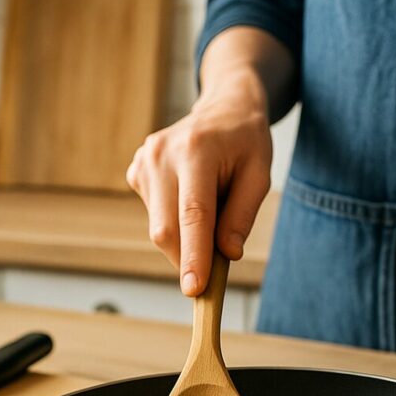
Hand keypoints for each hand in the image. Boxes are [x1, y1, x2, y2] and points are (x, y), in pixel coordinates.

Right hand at [126, 73, 272, 295]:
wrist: (223, 107)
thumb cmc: (245, 142)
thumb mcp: (259, 174)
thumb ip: (242, 215)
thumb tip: (227, 255)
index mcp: (195, 151)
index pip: (192, 214)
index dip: (193, 255)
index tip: (194, 289)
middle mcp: (161, 155)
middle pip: (166, 228)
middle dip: (188, 258)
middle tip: (213, 270)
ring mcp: (143, 162)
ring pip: (159, 227)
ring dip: (185, 237)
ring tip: (210, 206)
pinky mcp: (136, 172)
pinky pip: (154, 215)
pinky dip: (175, 221)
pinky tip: (190, 196)